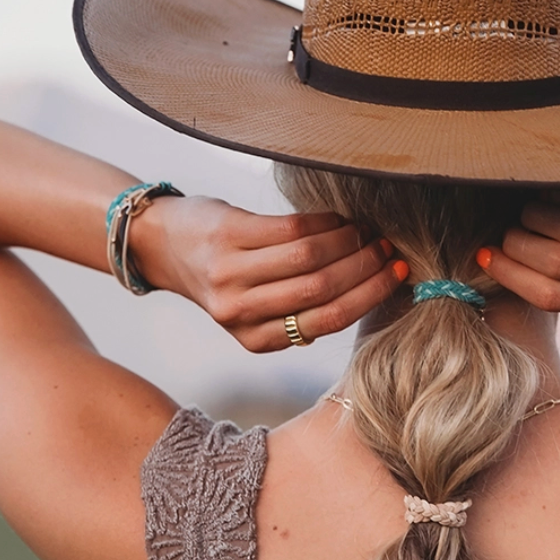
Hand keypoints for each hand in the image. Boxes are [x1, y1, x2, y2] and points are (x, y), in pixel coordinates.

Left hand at [131, 196, 404, 349]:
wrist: (163, 245)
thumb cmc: (223, 278)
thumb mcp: (257, 312)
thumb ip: (300, 314)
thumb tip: (367, 291)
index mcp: (256, 340)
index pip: (326, 321)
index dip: (368, 296)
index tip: (396, 275)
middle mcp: (241, 311)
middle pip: (322, 291)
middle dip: (365, 269)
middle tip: (389, 251)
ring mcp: (231, 273)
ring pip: (309, 259)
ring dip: (349, 243)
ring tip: (368, 233)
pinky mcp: (228, 235)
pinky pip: (290, 229)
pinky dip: (324, 223)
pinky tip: (339, 220)